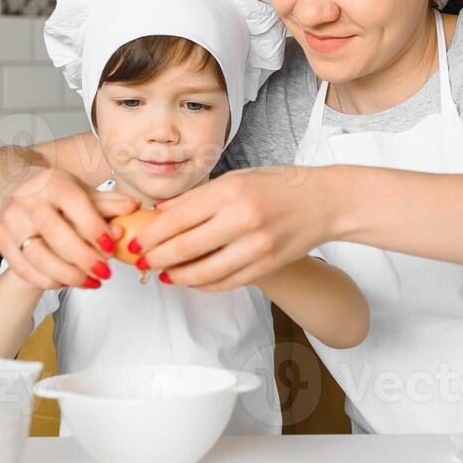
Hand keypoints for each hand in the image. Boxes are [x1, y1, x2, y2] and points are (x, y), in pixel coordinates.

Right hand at [0, 167, 137, 288]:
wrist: (20, 195)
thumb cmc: (60, 196)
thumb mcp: (85, 194)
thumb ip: (109, 203)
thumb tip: (133, 206)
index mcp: (52, 181)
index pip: (73, 201)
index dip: (94, 225)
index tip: (112, 247)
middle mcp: (27, 199)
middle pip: (55, 233)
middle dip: (84, 257)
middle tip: (106, 273)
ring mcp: (11, 220)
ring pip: (38, 255)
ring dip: (69, 274)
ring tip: (92, 283)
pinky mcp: (2, 241)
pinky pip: (24, 269)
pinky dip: (48, 281)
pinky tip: (68, 283)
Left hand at [136, 166, 333, 291]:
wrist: (325, 202)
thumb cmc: (280, 185)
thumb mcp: (237, 178)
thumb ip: (198, 197)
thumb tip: (160, 212)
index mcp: (231, 192)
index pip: (177, 219)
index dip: (151, 234)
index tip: (136, 241)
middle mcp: (243, 219)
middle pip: (185, 248)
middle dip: (157, 258)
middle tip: (142, 261)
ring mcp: (257, 246)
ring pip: (204, 273)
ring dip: (178, 277)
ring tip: (165, 274)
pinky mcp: (267, 265)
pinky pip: (227, 282)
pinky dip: (204, 284)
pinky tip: (192, 280)